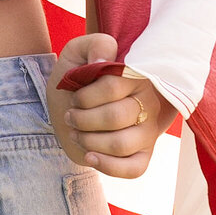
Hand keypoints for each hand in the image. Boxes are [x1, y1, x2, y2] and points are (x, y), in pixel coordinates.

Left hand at [47, 33, 172, 178]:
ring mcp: (147, 131)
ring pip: (120, 144)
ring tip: (77, 133)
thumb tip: (105, 61)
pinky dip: (107, 166)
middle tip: (72, 116)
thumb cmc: (75, 80)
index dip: (86, 96)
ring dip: (88, 141)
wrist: (67, 109)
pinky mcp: (142, 155)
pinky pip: (134, 169)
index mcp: (137, 76)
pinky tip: (89, 156)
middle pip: (115, 117)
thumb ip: (94, 45)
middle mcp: (148, 103)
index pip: (113, 86)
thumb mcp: (77, 53)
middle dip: (83, 119)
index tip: (75, 95)